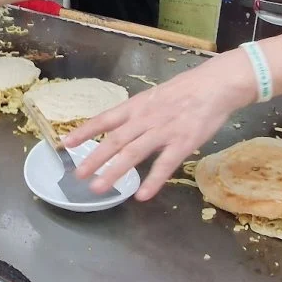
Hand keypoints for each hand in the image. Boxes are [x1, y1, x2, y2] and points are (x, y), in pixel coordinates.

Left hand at [63, 50, 258, 200]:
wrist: (215, 85)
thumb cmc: (184, 91)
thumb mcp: (153, 97)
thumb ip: (136, 114)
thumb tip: (119, 127)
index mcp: (136, 107)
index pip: (104, 119)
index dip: (85, 131)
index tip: (66, 143)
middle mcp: (144, 119)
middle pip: (114, 140)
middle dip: (94, 158)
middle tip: (78, 175)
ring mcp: (163, 131)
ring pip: (133, 154)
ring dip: (114, 172)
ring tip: (98, 188)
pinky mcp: (183, 143)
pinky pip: (165, 165)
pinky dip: (153, 180)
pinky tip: (142, 196)